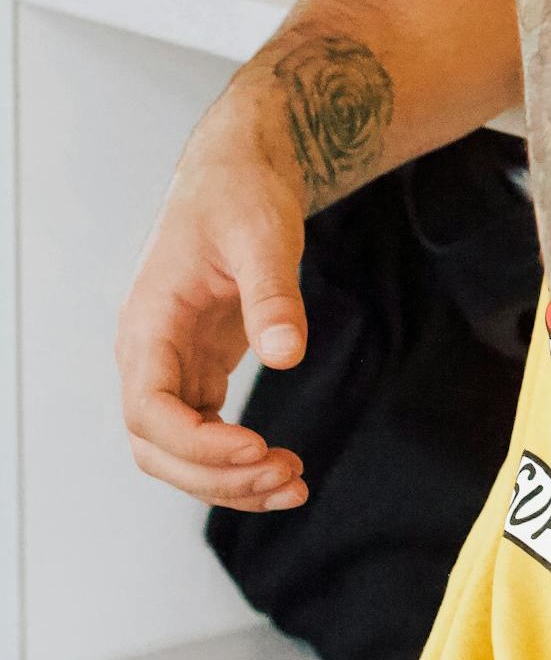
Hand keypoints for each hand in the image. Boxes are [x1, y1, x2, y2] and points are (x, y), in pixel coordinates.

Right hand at [117, 91, 310, 511]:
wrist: (241, 175)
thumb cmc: (241, 195)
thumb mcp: (263, 237)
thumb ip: (271, 296)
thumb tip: (286, 356)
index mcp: (149, 323)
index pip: (148, 410)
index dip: (197, 443)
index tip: (256, 449)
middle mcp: (149, 353)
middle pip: (156, 446)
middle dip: (216, 475)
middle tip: (286, 477)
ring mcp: (171, 366)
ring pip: (178, 452)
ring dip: (228, 481)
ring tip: (293, 484)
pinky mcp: (199, 370)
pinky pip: (205, 435)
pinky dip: (238, 462)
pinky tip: (283, 470)